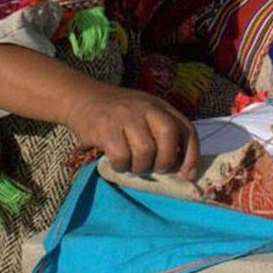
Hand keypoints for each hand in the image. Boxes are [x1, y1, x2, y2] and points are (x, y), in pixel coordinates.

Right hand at [61, 83, 199, 179]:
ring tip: (132, 163)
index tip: (186, 174)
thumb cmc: (117, 112)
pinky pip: (122, 158)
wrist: (81, 98)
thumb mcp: (144, 112)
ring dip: (140, 167)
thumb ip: (161, 130)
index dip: (191, 156)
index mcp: (159, 106)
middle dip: (165, 161)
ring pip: (146, 152)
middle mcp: (145, 108)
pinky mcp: (106, 129)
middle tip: (154, 167)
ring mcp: (126, 117)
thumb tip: (179, 166)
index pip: (186, 130)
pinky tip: (116, 161)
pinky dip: (121, 166)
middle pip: (169, 139)